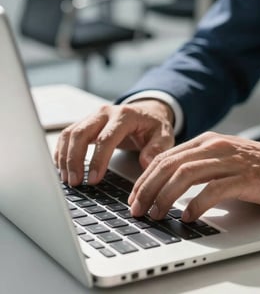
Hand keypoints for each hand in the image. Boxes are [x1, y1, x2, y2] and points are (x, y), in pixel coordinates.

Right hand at [54, 99, 174, 186]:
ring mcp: (93, 116)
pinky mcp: (85, 122)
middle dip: (74, 159)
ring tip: (67, 179)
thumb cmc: (154, 125)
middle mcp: (105, 113)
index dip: (98, 159)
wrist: (148, 112)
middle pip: (81, 133)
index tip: (94, 179)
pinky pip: (67, 135)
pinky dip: (61, 151)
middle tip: (74, 182)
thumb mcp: (164, 135)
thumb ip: (157, 148)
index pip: (106, 137)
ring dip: (65, 157)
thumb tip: (146, 162)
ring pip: (70, 134)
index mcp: (125, 115)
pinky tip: (62, 168)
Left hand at [128, 131, 259, 221]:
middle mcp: (214, 146)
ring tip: (156, 214)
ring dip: (165, 196)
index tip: (134, 197)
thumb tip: (168, 184)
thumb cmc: (257, 165)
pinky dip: (197, 204)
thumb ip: (198, 165)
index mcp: (206, 141)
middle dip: (148, 188)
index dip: (145, 178)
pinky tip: (188, 217)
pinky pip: (213, 190)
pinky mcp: (245, 176)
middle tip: (137, 209)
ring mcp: (229, 160)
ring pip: (186, 175)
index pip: (165, 157)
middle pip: (170, 165)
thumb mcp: (222, 158)